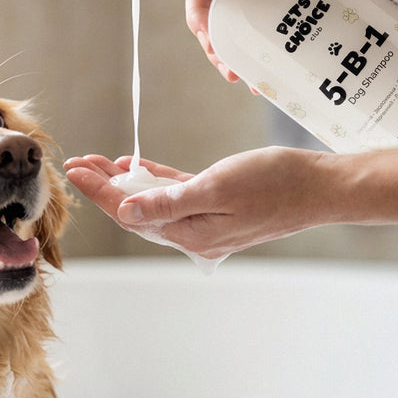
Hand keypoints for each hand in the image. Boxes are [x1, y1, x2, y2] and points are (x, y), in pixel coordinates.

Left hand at [64, 147, 333, 258]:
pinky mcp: (219, 205)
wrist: (321, 188)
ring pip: (153, 202)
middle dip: (104, 188)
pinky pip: (176, 195)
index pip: (132, 213)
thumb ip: (169, 202)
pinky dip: (153, 182)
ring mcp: (206, 221)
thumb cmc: (275, 184)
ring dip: (125, 183)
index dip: (100, 191)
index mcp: (191, 233)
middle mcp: (194, 233)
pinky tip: (134, 168)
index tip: (75, 170)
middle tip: (77, 163)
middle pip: (136, 211)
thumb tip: (127, 212)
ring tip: (97, 163)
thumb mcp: (217, 188)